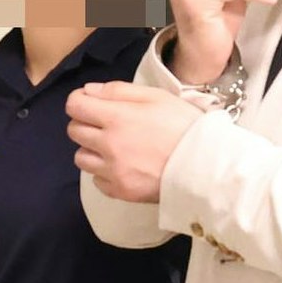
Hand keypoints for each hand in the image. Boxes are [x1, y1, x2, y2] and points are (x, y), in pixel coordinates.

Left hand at [68, 81, 203, 202]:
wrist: (207, 166)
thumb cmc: (186, 126)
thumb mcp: (158, 97)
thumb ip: (119, 91)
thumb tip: (89, 91)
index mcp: (117, 117)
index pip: (74, 106)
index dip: (79, 101)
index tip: (89, 102)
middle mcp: (108, 145)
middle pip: (74, 131)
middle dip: (85, 123)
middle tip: (107, 124)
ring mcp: (113, 171)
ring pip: (81, 158)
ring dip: (92, 150)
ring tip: (114, 148)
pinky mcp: (120, 191)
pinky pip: (96, 181)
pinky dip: (104, 173)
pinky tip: (124, 167)